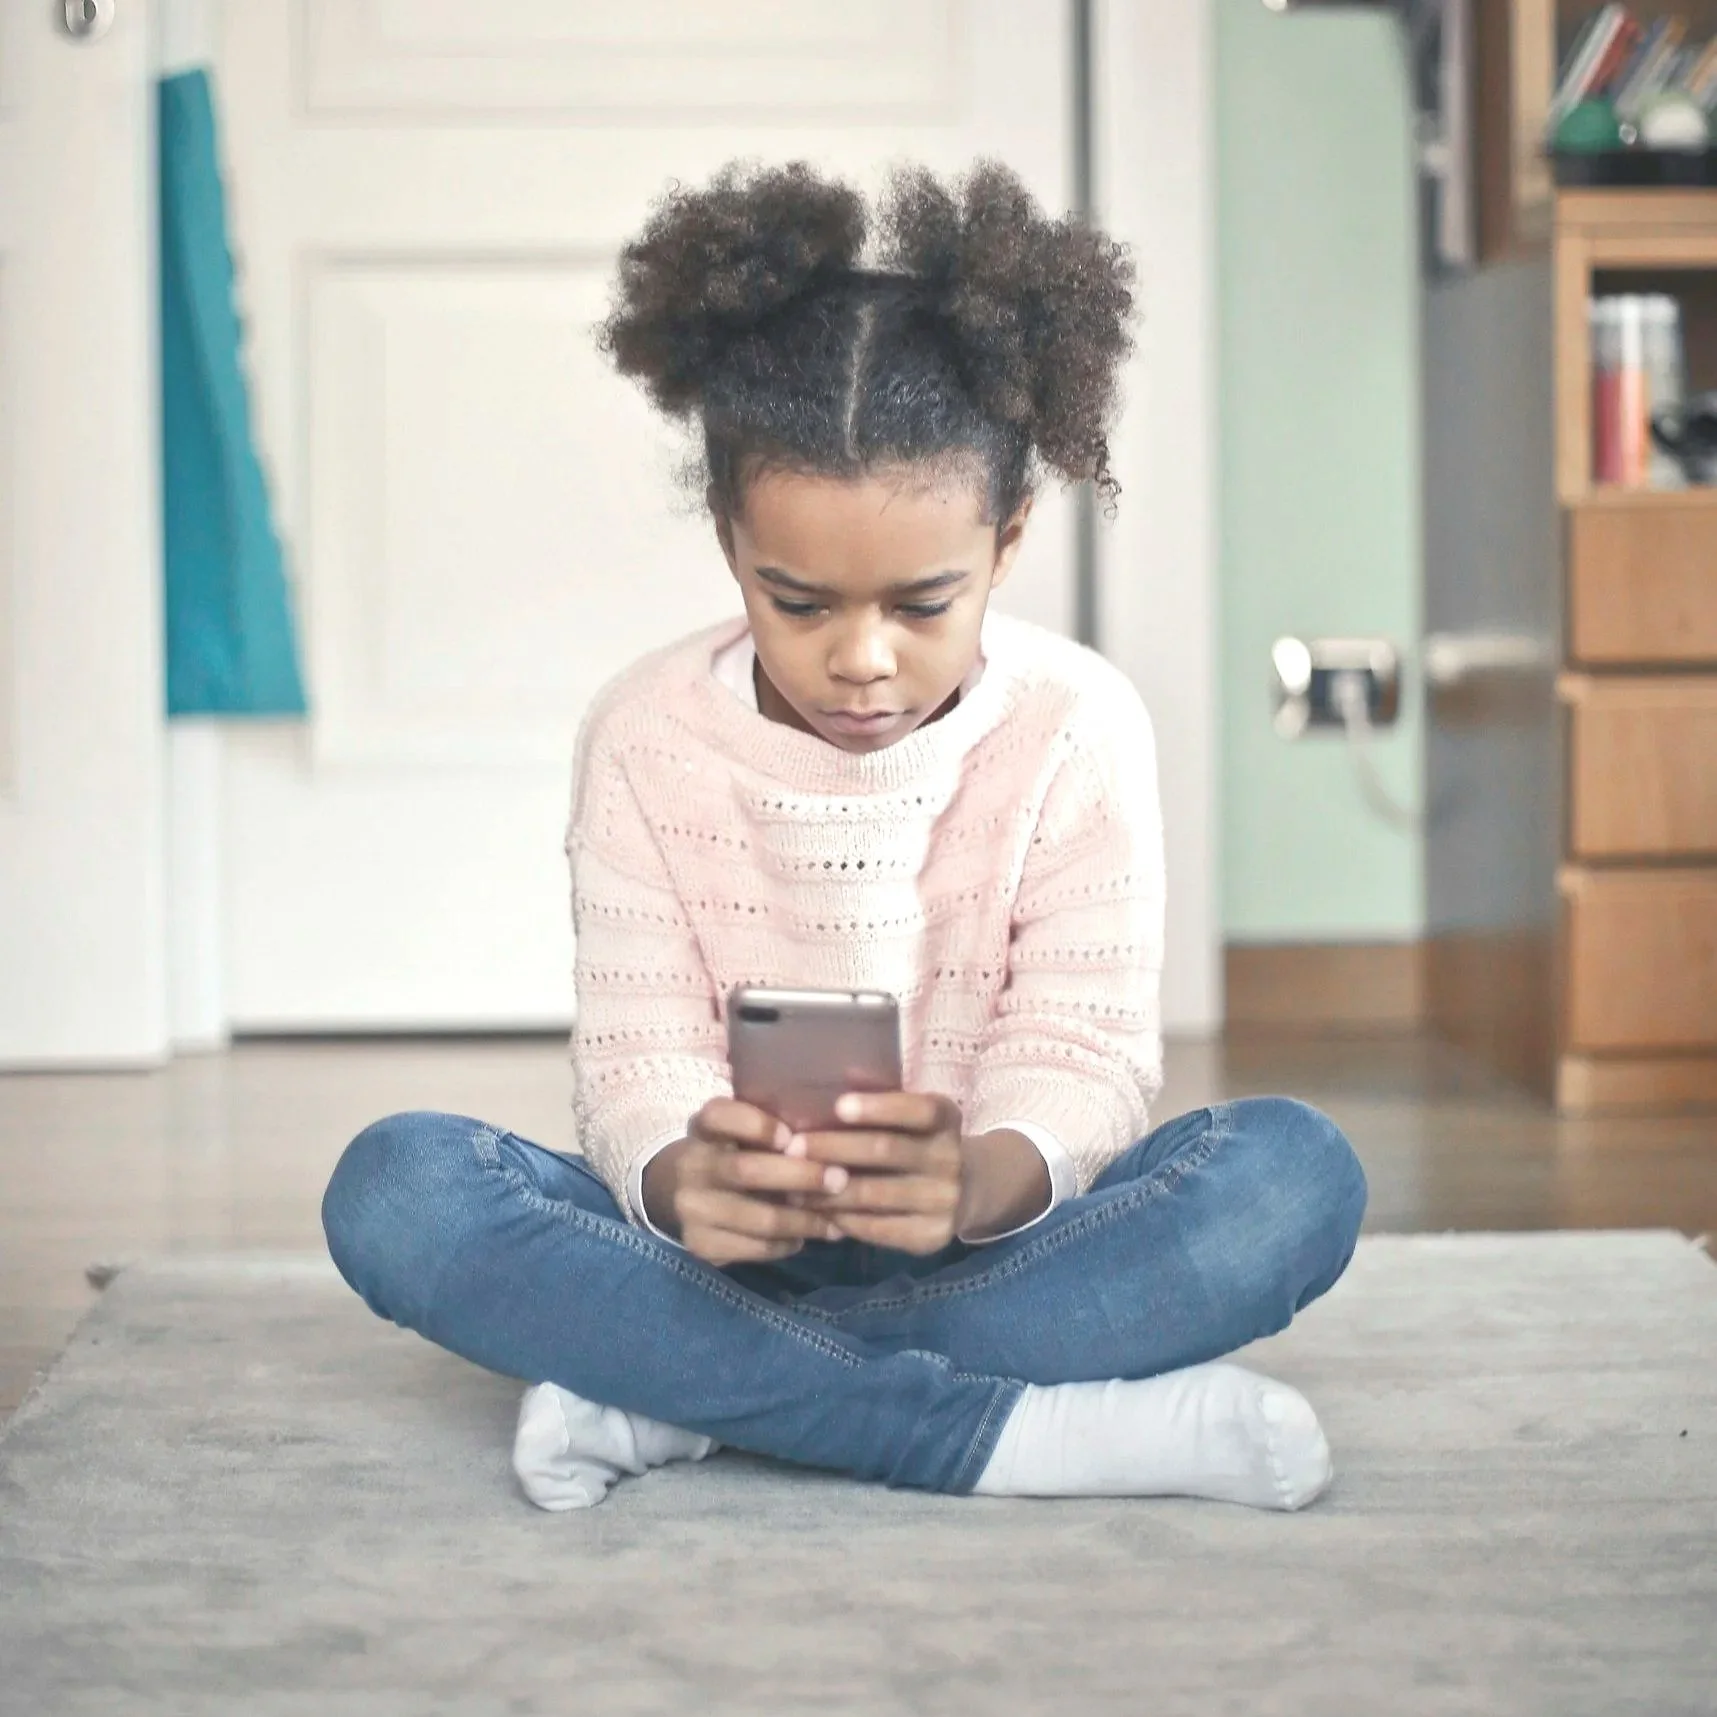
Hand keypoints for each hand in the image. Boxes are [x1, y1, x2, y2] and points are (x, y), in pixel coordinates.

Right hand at [642, 1098, 849, 1268]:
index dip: (756, 1125)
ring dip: (804, 1221)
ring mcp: (691, 1208)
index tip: (791, 1137)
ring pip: (758, 1218)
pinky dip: (786, 1244)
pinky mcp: (699, 1243)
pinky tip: (804, 1238)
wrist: (682, 1194)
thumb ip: (775, 1133)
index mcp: (704, 1128)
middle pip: (747, 1170)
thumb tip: (832, 1144)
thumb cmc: (733, 1153)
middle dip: (800, 1176)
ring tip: (836, 1223)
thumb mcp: (742, 1132)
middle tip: (840, 1180)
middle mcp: (691, 1165)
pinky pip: (754, 1248)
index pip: (719, 1116)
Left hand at [791, 1092, 965, 1254]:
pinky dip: (841, 1218)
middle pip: (887, 1150)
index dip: (879, 1107)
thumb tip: (843, 1075)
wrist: (964, 1192)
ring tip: (792, 1184)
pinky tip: (815, 1210)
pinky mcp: (931, 1236)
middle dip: (834, 1147)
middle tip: (793, 1147)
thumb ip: (880, 1098)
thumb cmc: (916, 1141)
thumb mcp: (909, 1116)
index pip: (918, 1110)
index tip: (838, 1106)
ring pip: (875, 1194)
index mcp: (946, 1119)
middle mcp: (950, 1159)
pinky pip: (876, 1227)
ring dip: (827, 1189)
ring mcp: (944, 1201)